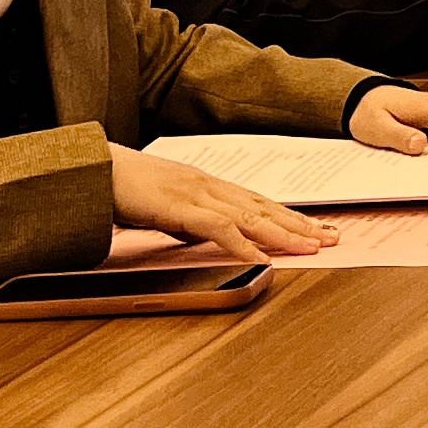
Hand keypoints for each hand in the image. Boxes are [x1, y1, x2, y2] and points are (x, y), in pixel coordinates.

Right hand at [109, 144, 334, 261]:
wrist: (94, 170)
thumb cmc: (125, 188)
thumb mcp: (166, 208)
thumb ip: (188, 221)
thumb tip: (203, 238)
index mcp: (208, 185)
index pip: (259, 202)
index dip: (291, 216)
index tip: (316, 228)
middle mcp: (210, 186)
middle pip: (266, 207)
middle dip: (302, 224)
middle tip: (333, 238)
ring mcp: (197, 194)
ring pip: (252, 216)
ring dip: (284, 234)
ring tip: (312, 247)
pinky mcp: (179, 206)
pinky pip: (218, 227)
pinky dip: (243, 243)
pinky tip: (261, 256)